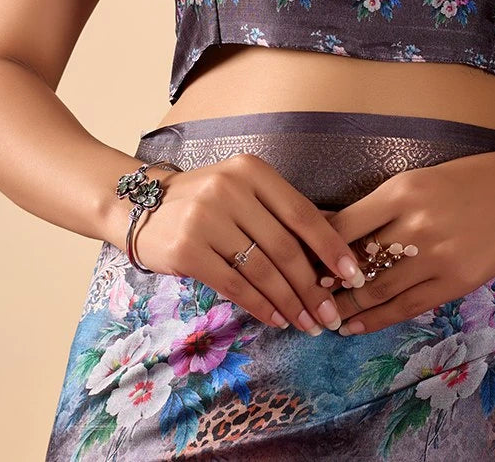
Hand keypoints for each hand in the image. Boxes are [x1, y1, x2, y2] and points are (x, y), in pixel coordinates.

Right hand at [131, 155, 365, 334]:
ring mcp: (206, 219)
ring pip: (262, 270)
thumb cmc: (205, 201)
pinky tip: (277, 318)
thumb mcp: (243, 190)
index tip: (353, 274)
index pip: (302, 213)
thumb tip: (332, 251)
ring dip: (290, 303)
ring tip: (308, 324)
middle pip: (285, 247)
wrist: (141, 206)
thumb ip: (279, 213)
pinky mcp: (187, 250)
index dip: (330, 247)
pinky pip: (234, 285)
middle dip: (313, 287)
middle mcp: (230, 189)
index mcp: (252, 171)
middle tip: (331, 315)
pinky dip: (260, 306)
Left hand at [321, 142, 494, 335]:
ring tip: (322, 316)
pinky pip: (406, 307)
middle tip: (302, 297)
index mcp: (403, 191)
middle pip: (357, 262)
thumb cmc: (467, 179)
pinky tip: (354, 327)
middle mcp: (416, 225)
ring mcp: (437, 258)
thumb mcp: (419, 179)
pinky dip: (376, 319)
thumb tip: (333, 227)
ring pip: (377, 290)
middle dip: (326, 284)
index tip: (298, 260)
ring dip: (346, 307)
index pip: (344, 226)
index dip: (317, 249)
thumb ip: (380, 206)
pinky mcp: (455, 283)